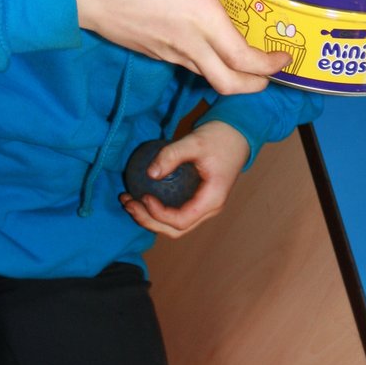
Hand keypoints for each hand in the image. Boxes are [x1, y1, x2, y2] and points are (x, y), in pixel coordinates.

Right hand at [72, 0, 288, 93]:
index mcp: (204, 21)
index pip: (245, 60)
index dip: (269, 65)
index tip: (284, 58)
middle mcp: (191, 45)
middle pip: (230, 85)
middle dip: (256, 86)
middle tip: (270, 73)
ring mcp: (171, 53)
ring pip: (210, 78)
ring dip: (233, 76)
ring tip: (244, 60)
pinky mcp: (155, 53)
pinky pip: (190, 66)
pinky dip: (208, 65)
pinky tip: (209, 45)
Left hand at [120, 121, 248, 238]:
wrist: (236, 135)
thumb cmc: (219, 137)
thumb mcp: (195, 141)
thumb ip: (172, 155)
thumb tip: (150, 173)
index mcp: (212, 199)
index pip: (181, 220)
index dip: (159, 214)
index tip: (144, 196)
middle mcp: (209, 209)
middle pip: (176, 229)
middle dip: (148, 221)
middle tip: (129, 203)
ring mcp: (203, 206)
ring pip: (174, 225)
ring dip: (150, 218)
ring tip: (129, 201)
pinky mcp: (197, 200)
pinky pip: (176, 212)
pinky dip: (156, 210)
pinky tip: (140, 195)